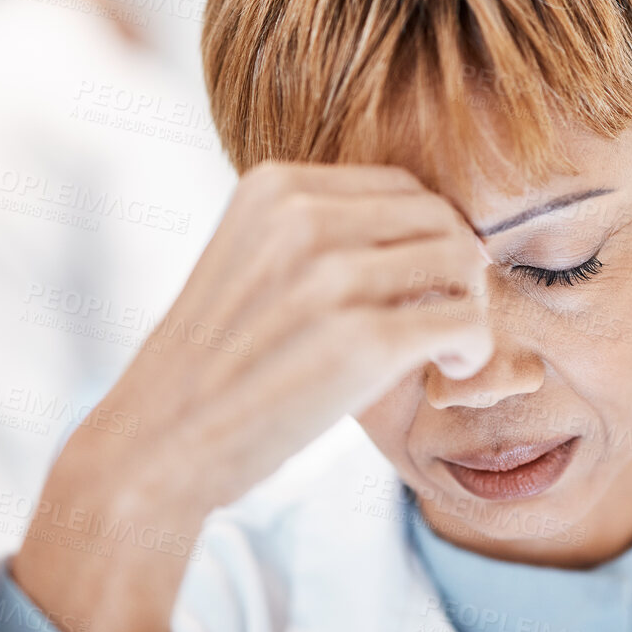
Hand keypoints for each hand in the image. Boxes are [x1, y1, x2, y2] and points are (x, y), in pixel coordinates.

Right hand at [10, 162, 492, 631]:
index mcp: (274, 188)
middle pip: (438, 218)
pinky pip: (464, 322)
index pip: (401, 187)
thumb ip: (322, 235)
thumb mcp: (253, 263)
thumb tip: (433, 232)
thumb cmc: (217, 367)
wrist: (158, 445)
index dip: (429, 236)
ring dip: (468, 309)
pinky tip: (449, 372)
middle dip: (458, 267)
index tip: (425, 283)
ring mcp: (332, 278)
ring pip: (460, 264)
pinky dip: (473, 348)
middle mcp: (302, 219)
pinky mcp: (362, 341)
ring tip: (444, 350)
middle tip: (446, 318)